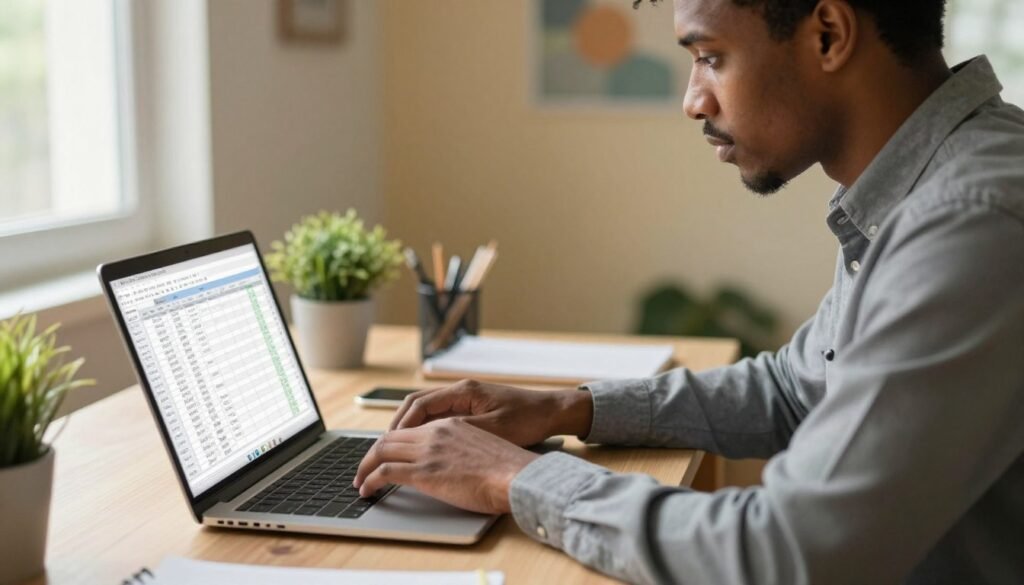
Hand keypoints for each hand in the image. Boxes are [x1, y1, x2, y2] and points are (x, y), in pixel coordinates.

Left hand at [354, 417, 538, 513]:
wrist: (516, 474)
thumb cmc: (509, 466)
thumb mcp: (483, 445)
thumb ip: (463, 446)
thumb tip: (454, 462)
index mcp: (450, 424)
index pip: (410, 426)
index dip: (392, 441)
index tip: (385, 454)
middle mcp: (435, 432)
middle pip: (391, 436)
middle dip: (372, 453)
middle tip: (364, 468)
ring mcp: (428, 450)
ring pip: (382, 450)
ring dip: (365, 466)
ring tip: (360, 481)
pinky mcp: (424, 471)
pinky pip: (385, 471)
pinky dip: (369, 479)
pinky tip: (366, 490)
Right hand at [389, 379, 593, 445]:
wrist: (552, 412)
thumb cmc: (527, 419)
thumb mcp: (492, 430)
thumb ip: (460, 433)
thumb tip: (428, 441)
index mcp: (463, 391)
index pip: (419, 404)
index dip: (401, 425)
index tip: (388, 443)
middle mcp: (460, 392)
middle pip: (416, 405)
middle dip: (397, 426)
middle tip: (382, 449)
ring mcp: (465, 400)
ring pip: (426, 412)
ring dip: (410, 429)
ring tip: (395, 450)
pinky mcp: (471, 411)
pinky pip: (439, 419)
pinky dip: (425, 432)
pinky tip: (421, 449)